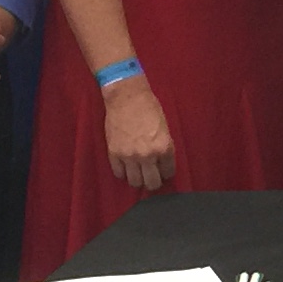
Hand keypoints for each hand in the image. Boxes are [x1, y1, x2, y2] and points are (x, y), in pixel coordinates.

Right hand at [100, 73, 174, 190]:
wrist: (127, 97)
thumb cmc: (149, 108)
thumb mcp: (165, 128)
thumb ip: (164, 147)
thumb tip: (162, 162)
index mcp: (164, 147)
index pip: (168, 172)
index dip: (166, 172)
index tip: (163, 170)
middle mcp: (148, 155)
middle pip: (152, 183)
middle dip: (153, 181)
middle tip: (151, 175)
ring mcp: (129, 156)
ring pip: (135, 182)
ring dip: (138, 179)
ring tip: (138, 172)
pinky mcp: (114, 154)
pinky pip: (119, 174)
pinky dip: (123, 173)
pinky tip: (126, 167)